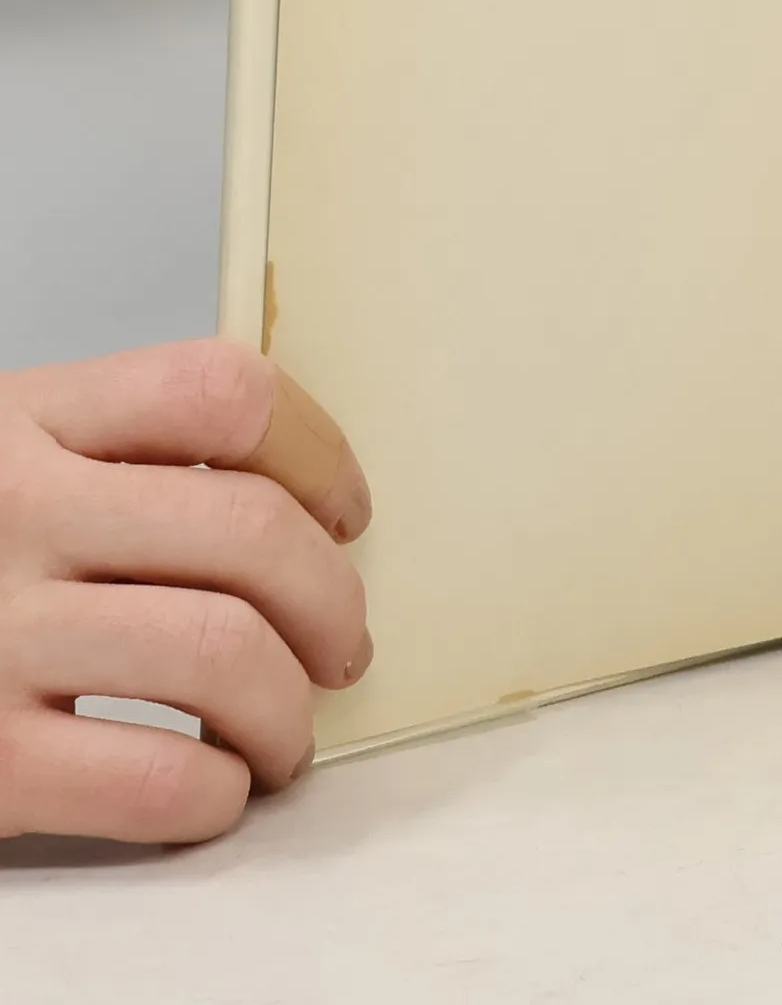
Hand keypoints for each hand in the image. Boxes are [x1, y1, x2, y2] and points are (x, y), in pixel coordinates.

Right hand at [0, 341, 372, 843]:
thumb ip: (112, 452)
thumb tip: (292, 498)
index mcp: (24, 420)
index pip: (223, 391)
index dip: (318, 451)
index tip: (344, 511)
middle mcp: (10, 513)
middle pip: (250, 529)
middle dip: (332, 600)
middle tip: (341, 644)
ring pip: (222, 651)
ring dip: (289, 707)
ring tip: (283, 732)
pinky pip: (150, 778)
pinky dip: (212, 793)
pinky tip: (208, 790)